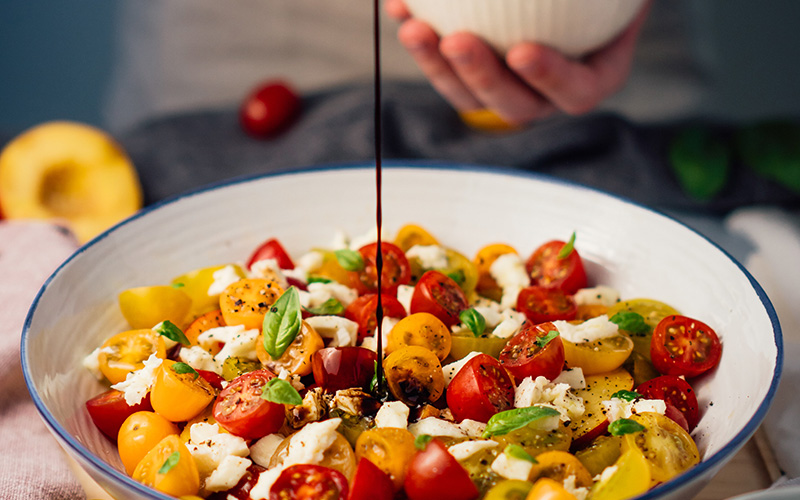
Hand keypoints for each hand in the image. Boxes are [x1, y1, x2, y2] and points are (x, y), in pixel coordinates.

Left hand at [385, 0, 650, 126]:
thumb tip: (592, 8)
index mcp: (592, 76)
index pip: (577, 92)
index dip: (550, 79)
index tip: (523, 51)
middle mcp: (546, 91)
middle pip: (514, 103)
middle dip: (482, 78)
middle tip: (457, 42)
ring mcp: (506, 85)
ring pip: (468, 92)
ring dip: (437, 65)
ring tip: (414, 28)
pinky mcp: (470, 72)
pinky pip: (442, 65)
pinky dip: (421, 40)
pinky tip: (400, 8)